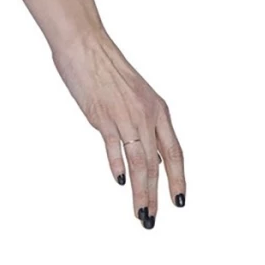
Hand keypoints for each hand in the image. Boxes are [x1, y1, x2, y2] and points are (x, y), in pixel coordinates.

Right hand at [52, 30, 185, 227]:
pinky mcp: (103, 117)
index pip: (173, 153)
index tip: (178, 202)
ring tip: (140, 213)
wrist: (86, 46)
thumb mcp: (133, 96)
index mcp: (158, 110)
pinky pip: (114, 146)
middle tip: (152, 219)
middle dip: (156, 195)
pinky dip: (117, 166)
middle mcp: (146, 115)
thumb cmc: (105, 68)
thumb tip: (137, 148)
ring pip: (139, 162)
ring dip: (141, 191)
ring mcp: (125, 117)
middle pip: (156, 164)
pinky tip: (121, 182)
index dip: (178, 179)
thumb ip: (139, 121)